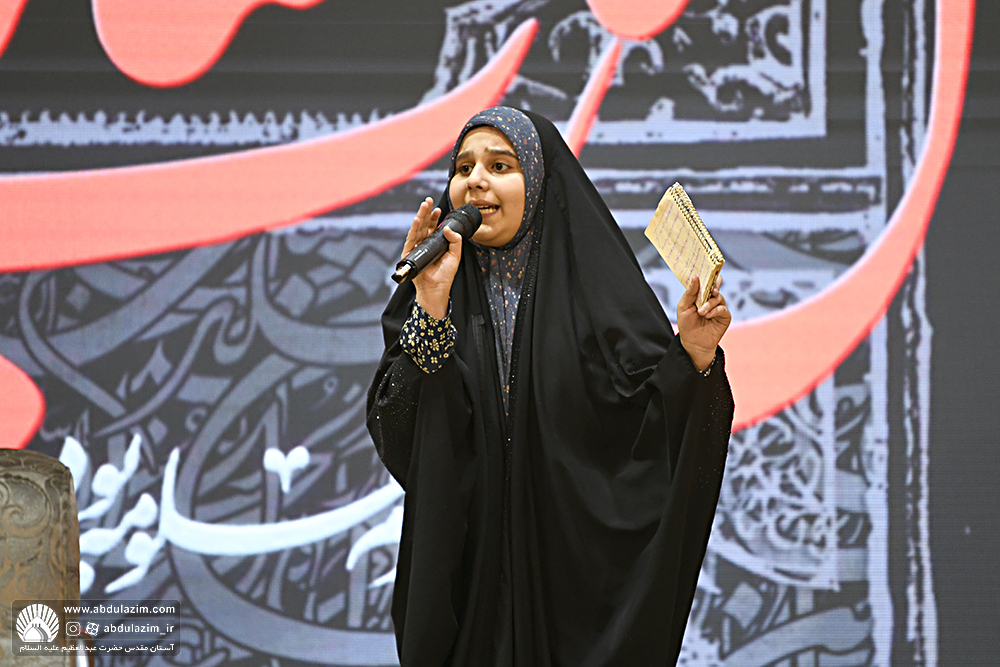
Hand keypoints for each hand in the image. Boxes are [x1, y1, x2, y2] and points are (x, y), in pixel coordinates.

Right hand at [402, 198, 462, 318]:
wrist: (437, 289)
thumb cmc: (445, 275)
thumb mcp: (455, 255)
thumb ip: (455, 240)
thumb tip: (447, 227)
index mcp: (434, 243)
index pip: (433, 227)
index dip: (435, 217)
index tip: (439, 208)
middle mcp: (424, 244)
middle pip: (424, 225)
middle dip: (426, 212)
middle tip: (428, 200)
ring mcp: (416, 248)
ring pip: (417, 229)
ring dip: (420, 216)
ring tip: (424, 205)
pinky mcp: (410, 254)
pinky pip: (411, 239)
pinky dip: (414, 229)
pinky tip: (417, 220)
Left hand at [677, 275, 730, 371]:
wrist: (693, 342)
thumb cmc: (687, 324)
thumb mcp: (683, 307)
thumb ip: (690, 292)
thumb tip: (696, 277)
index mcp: (701, 295)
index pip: (706, 281)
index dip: (709, 274)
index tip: (711, 268)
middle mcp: (711, 299)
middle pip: (716, 286)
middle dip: (714, 286)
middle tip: (712, 289)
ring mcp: (719, 307)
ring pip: (718, 298)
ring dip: (709, 304)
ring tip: (701, 312)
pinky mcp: (724, 316)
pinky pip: (722, 309)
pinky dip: (715, 311)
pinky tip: (708, 316)